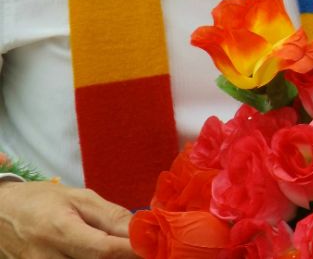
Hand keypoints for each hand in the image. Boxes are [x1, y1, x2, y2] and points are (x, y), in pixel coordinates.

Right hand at [0, 181, 137, 257]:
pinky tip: (106, 255)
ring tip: (124, 250)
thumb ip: (112, 215)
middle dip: (125, 258)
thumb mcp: (79, 198)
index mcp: (58, 231)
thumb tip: (143, 228)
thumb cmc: (41, 201)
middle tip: (147, 249)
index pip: (104, 249)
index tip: (158, 248)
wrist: (1, 213)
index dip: (134, 251)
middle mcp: (47, 258)